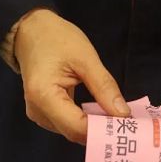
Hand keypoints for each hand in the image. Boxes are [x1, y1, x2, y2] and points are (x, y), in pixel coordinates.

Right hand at [14, 9, 129, 142]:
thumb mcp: (85, 58)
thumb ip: (104, 86)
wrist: (32, 30)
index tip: (128, 127)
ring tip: (117, 118)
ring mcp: (38, 113)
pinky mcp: (42, 111)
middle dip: (100, 129)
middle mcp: (37, 112)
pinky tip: (100, 112)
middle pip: (73, 131)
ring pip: (70, 130)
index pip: (77, 127)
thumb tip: (123, 114)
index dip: (103, 130)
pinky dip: (84, 119)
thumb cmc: (57, 38)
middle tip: (128, 124)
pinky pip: (66, 122)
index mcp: (44, 97)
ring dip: (93, 126)